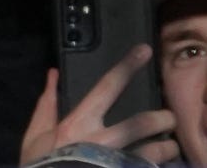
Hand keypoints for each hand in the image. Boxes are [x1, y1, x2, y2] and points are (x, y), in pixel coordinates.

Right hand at [19, 52, 178, 166]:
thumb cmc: (39, 167)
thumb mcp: (35, 137)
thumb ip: (46, 105)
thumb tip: (53, 75)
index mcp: (79, 124)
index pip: (107, 87)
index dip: (127, 67)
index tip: (145, 51)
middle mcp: (100, 143)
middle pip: (140, 123)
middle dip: (161, 118)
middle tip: (170, 118)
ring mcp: (113, 165)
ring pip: (151, 152)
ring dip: (166, 148)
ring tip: (171, 147)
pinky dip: (153, 167)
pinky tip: (160, 166)